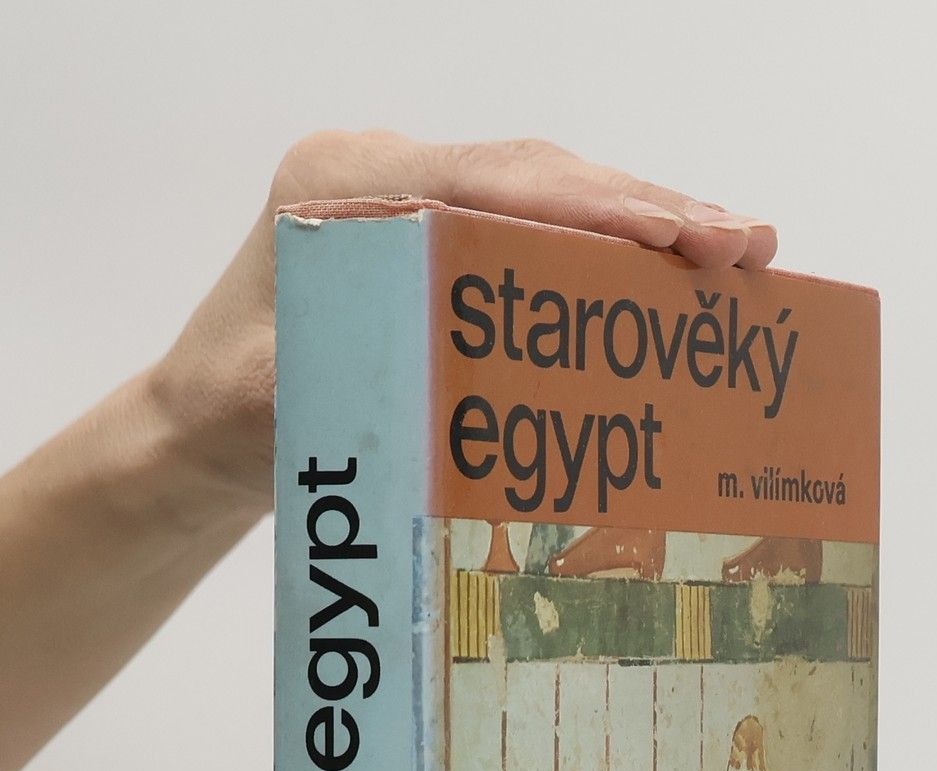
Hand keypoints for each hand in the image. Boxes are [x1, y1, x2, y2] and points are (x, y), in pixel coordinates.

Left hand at [149, 131, 778, 513]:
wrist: (190, 433)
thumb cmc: (223, 420)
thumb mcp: (267, 403)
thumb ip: (339, 370)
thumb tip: (432, 359)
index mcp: (341, 185)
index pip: (490, 183)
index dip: (594, 207)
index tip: (678, 235)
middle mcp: (380, 172)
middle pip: (536, 175)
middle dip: (647, 206)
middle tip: (746, 243)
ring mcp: (408, 198)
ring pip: (547, 193)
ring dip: (643, 220)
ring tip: (738, 250)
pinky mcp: (431, 236)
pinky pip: (533, 225)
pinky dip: (606, 244)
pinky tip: (673, 267)